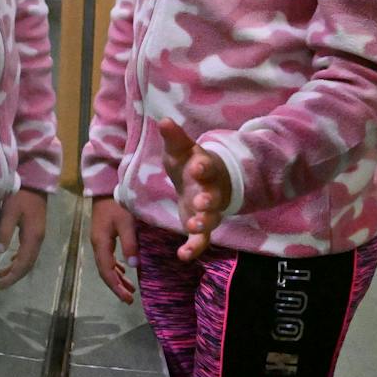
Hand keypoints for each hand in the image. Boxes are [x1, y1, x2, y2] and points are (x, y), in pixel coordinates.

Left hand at [0, 188, 47, 288]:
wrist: (35, 182)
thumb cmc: (21, 195)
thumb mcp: (10, 212)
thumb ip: (5, 231)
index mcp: (33, 237)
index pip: (24, 263)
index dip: (13, 276)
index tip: (1, 285)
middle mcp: (38, 239)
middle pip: (28, 264)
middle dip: (15, 275)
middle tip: (0, 284)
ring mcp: (38, 235)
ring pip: (29, 258)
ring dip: (17, 268)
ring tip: (2, 274)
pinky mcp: (35, 230)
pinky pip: (28, 251)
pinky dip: (20, 259)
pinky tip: (12, 259)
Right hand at [88, 195, 137, 303]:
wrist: (105, 187)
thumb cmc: (117, 204)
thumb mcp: (126, 223)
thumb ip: (129, 243)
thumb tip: (133, 266)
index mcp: (101, 243)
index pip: (106, 271)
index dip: (115, 287)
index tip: (127, 299)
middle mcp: (97, 245)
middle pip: (105, 271)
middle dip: (116, 286)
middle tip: (129, 299)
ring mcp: (99, 241)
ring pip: (107, 266)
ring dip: (117, 279)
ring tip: (129, 290)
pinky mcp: (104, 236)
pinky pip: (108, 258)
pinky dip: (116, 268)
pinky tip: (123, 272)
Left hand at [158, 119, 232, 261]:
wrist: (204, 181)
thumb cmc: (190, 163)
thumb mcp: (180, 150)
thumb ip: (174, 138)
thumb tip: (163, 121)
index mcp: (205, 169)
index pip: (206, 166)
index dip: (202, 166)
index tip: (197, 165)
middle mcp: (210, 191)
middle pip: (213, 196)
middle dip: (208, 199)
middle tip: (201, 202)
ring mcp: (209, 211)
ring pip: (210, 219)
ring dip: (203, 223)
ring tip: (193, 226)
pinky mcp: (202, 227)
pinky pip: (201, 239)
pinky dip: (194, 247)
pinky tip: (183, 255)